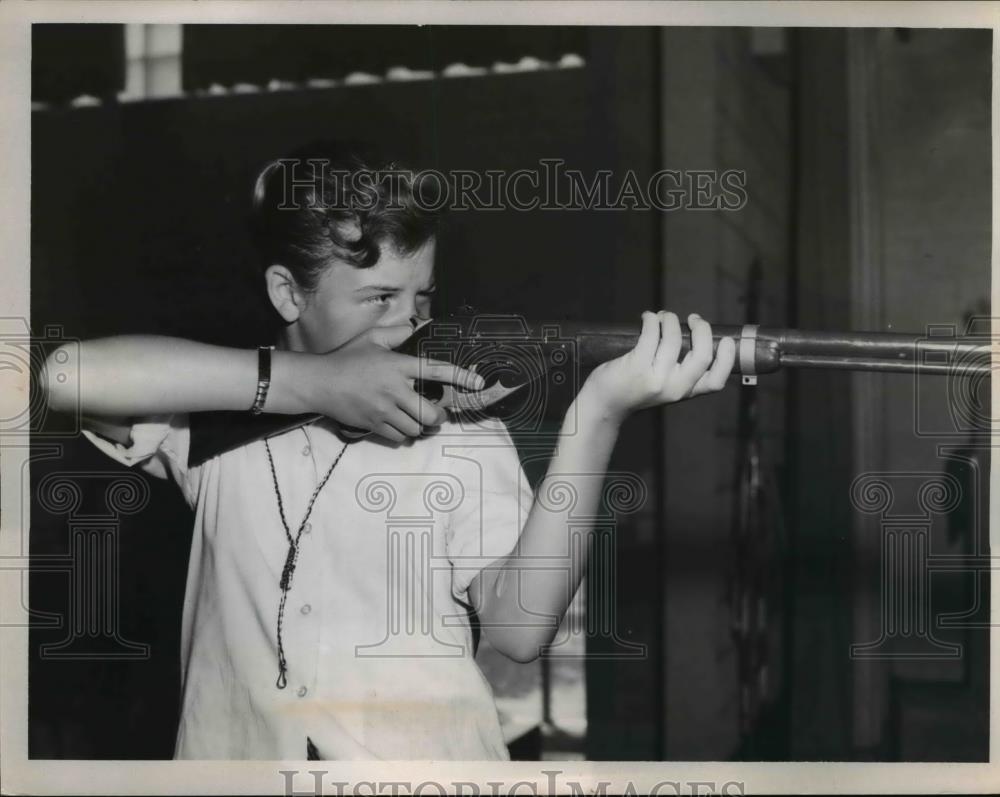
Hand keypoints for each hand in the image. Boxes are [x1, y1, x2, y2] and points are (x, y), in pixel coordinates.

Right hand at [297, 324, 485, 442]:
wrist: (318, 383)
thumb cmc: (345, 358)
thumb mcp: (371, 338)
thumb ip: (397, 332)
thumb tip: (416, 326)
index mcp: (397, 365)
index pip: (436, 370)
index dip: (460, 377)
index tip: (477, 383)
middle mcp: (394, 390)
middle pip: (430, 413)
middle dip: (440, 416)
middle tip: (439, 412)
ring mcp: (384, 410)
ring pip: (416, 428)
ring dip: (421, 426)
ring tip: (418, 419)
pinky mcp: (374, 425)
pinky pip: (399, 437)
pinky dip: (405, 434)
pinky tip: (401, 425)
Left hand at [580, 310, 735, 423]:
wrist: (604, 404)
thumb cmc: (634, 389)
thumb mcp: (665, 387)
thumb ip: (681, 371)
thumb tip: (697, 335)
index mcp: (685, 392)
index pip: (716, 381)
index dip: (727, 358)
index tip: (726, 340)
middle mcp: (674, 388)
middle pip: (702, 355)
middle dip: (702, 329)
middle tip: (693, 319)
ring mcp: (656, 378)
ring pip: (674, 338)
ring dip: (670, 319)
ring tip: (663, 316)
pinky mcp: (637, 366)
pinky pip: (652, 333)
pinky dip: (652, 319)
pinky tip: (648, 317)